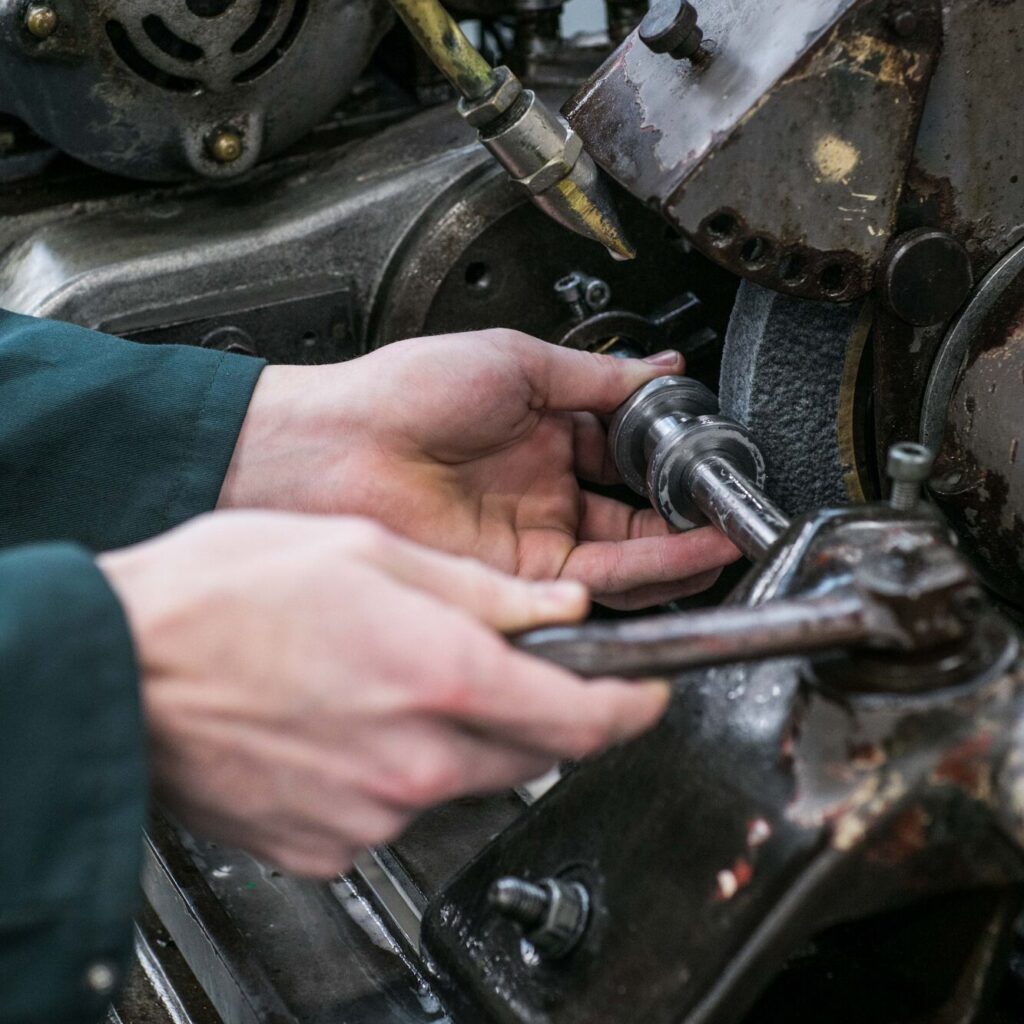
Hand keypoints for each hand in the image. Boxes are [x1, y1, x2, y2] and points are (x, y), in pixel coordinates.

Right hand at [99, 512, 667, 876]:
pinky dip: (397, 771)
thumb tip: (556, 613)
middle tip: (505, 666)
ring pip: (465, 780)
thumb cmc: (222, 597)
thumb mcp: (368, 552)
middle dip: (543, 713)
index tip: (646, 696)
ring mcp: (372, 811)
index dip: (632, 707)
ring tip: (391, 679)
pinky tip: (348, 722)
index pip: (586, 716)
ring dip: (459, 737)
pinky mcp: (329, 844)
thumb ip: (479, 591)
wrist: (119, 664)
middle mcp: (417, 758)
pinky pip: (397, 809)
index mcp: (441, 674)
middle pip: (534, 752)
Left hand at [219, 330, 739, 608]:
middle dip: (685, 518)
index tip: (708, 462)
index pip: (626, 458)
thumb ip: (596, 378)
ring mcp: (529, 538)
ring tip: (724, 539)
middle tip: (730, 514)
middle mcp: (542, 491)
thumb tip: (660, 371)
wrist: (333, 447)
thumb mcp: (516, 362)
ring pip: (621, 557)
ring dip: (677, 551)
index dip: (670, 463)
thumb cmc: (402, 393)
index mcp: (544, 435)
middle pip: (632, 517)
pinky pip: (590, 585)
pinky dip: (640, 577)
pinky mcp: (513, 580)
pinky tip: (679, 559)